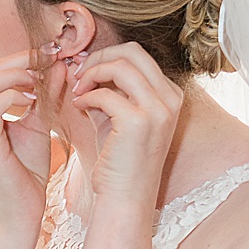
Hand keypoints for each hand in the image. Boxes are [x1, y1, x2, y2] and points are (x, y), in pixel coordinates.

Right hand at [0, 48, 58, 243]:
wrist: (20, 214)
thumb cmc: (27, 174)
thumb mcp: (38, 127)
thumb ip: (45, 98)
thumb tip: (60, 65)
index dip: (19, 59)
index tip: (50, 53)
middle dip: (19, 60)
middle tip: (50, 56)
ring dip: (17, 75)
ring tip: (43, 76)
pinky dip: (13, 95)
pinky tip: (34, 98)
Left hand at [63, 42, 183, 214]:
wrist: (126, 197)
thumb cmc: (120, 160)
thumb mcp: (117, 116)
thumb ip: (109, 88)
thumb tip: (84, 62)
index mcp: (171, 96)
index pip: (138, 56)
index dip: (106, 58)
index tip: (85, 72)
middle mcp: (171, 100)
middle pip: (132, 52)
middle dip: (98, 57)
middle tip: (78, 74)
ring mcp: (158, 110)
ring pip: (120, 66)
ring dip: (91, 73)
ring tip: (78, 90)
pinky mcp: (139, 122)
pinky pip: (105, 92)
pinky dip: (86, 96)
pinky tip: (78, 107)